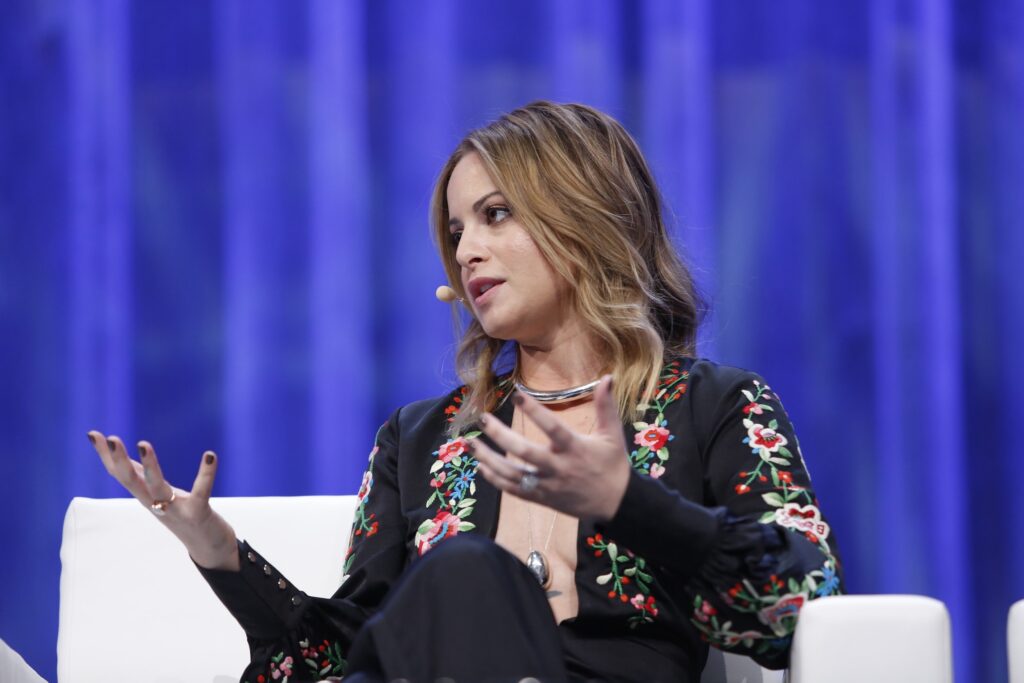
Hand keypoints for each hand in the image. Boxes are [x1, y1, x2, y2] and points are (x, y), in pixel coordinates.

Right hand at [87, 431, 239, 570]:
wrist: (208, 548)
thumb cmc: (182, 514)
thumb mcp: (157, 494)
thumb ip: (141, 477)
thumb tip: (118, 457)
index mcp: (145, 496)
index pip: (121, 474)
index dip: (106, 456)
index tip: (93, 434)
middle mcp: (155, 503)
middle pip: (132, 482)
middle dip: (120, 461)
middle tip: (111, 438)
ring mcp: (176, 510)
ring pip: (157, 488)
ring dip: (149, 467)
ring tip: (143, 444)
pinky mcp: (198, 514)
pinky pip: (201, 492)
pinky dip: (206, 474)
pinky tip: (211, 456)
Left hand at [471, 375, 631, 520]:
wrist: (615, 504)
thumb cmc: (612, 465)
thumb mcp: (613, 434)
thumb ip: (606, 406)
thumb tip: (607, 376)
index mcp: (575, 448)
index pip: (552, 428)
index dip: (534, 411)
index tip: (516, 394)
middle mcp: (558, 467)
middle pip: (524, 452)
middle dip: (500, 435)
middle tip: (482, 419)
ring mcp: (547, 485)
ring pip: (512, 474)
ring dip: (488, 459)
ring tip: (469, 443)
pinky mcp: (541, 498)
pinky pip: (513, 490)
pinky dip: (495, 479)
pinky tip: (480, 466)